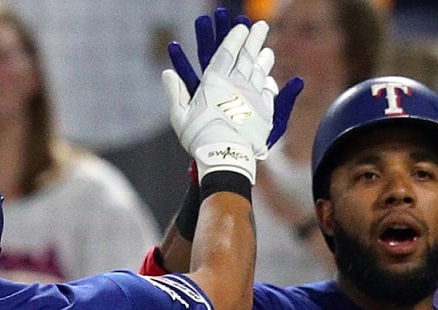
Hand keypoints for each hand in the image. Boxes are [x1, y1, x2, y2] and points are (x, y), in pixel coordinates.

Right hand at [169, 9, 301, 147]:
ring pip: (260, 71)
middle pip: (248, 56)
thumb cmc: (199, 137)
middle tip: (261, 26)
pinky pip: (268, 93)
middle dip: (254, 39)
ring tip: (267, 50)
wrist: (227, 156)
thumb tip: (167, 72)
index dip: (234, 37)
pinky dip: (269, 82)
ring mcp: (253, 97)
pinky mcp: (264, 112)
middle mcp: (237, 84)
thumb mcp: (180, 115)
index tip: (241, 26)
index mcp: (215, 82)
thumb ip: (175, 92)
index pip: (227, 52)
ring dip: (264, 58)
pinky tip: (269, 79)